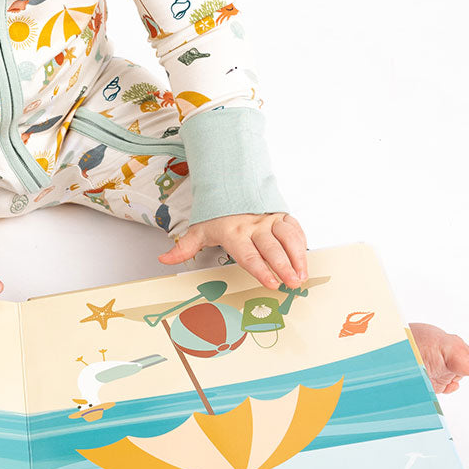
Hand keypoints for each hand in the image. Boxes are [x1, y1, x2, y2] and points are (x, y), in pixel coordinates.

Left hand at [157, 212, 307, 289]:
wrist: (230, 185)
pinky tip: (304, 260)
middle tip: (291, 283)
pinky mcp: (281, 215)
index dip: (260, 269)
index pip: (248, 254)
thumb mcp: (198, 230)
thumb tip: (164, 259)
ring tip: (301, 276)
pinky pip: (295, 228)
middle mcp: (253, 225)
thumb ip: (183, 248)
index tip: (271, 283)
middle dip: (283, 267)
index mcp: (233, 231)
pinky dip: (302, 244)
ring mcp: (269, 220)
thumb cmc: (216, 214)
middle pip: (270, 248)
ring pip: (287, 238)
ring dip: (297, 257)